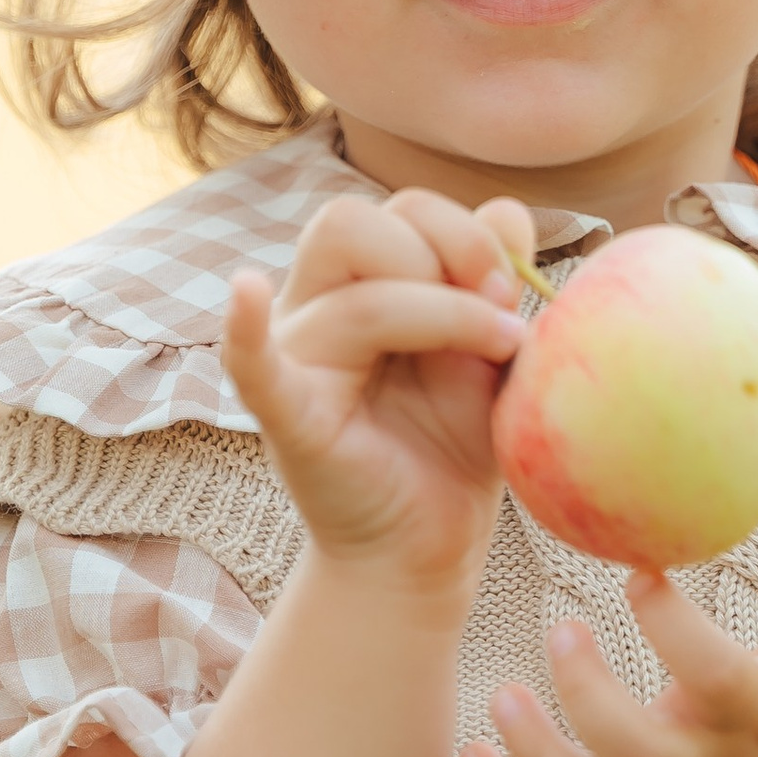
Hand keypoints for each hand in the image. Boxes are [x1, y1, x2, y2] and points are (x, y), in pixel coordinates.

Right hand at [222, 186, 531, 591]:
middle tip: (498, 306)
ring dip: (443, 312)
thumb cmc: (452, 445)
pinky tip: (246, 292)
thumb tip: (506, 210)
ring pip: (354, 297)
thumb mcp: (488, 353)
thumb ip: (492, 278)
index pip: (396, 210)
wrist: (429, 546)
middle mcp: (311, 310)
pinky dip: (245, 330)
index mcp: (356, 282)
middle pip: (348, 223)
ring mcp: (294, 361)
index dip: (462, 231)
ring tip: (499, 349)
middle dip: (442, 249)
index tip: (512, 287)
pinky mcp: (288, 419)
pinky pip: (252, 365)